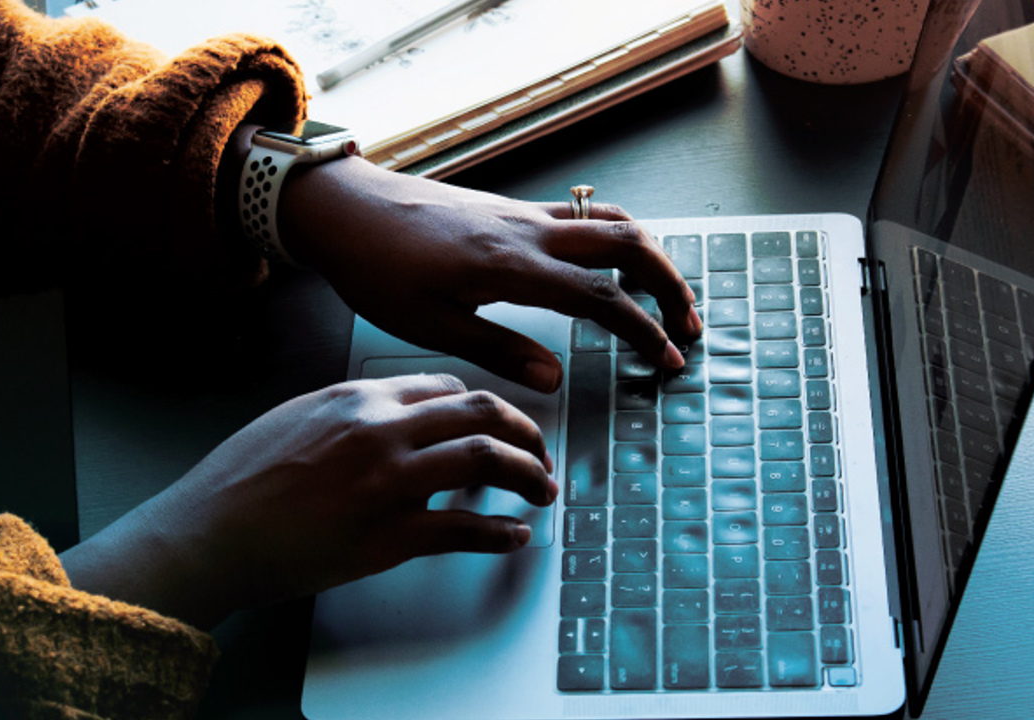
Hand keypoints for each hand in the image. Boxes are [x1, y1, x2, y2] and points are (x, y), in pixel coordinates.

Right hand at [60, 374, 556, 627]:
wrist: (208, 532)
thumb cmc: (240, 480)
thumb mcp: (296, 417)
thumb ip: (353, 412)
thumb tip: (396, 419)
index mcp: (358, 397)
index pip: (447, 388)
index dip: (485, 406)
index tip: (498, 424)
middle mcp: (380, 430)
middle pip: (482, 413)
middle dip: (526, 432)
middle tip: (539, 453)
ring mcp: (388, 482)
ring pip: (487, 460)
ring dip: (529, 475)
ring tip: (541, 490)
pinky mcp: (387, 536)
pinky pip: (464, 530)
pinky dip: (500, 533)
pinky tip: (513, 536)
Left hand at [279, 156, 701, 392]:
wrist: (347, 209)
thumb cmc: (377, 269)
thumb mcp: (430, 326)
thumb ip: (498, 350)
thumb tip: (555, 379)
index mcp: (513, 266)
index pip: (602, 297)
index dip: (643, 331)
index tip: (667, 361)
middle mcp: (529, 231)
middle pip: (628, 245)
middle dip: (670, 285)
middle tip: (687, 327)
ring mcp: (523, 213)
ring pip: (611, 221)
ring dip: (650, 256)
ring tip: (665, 295)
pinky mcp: (511, 208)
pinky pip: (582, 213)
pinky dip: (615, 237)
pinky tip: (612, 264)